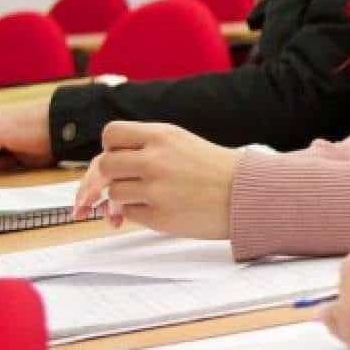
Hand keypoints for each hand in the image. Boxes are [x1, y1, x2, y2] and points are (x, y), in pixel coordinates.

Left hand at [71, 122, 238, 238]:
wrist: (248, 194)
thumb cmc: (214, 169)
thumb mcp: (181, 143)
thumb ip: (146, 147)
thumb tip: (101, 168)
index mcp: (162, 136)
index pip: (111, 134)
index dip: (110, 147)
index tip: (120, 156)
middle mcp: (155, 159)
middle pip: (105, 165)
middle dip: (110, 176)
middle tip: (128, 181)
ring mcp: (155, 189)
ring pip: (114, 192)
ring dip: (126, 196)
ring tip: (153, 195)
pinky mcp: (159, 216)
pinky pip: (129, 213)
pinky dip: (138, 213)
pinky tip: (161, 208)